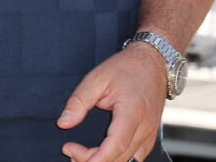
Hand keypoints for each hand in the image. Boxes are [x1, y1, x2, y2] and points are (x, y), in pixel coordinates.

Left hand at [57, 43, 166, 161]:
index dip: (95, 157)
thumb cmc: (126, 68)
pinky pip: (135, 157)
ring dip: (106, 161)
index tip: (72, 153)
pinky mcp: (150, 137)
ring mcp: (150, 134)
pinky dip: (117, 158)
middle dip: (93, 160)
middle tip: (70, 150)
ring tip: (83, 153)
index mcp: (132, 111)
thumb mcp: (97, 78)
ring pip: (129, 161)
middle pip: (120, 158)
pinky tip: (102, 151)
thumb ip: (79, 101)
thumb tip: (63, 123)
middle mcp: (145, 127)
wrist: (153, 63)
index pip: (116, 145)